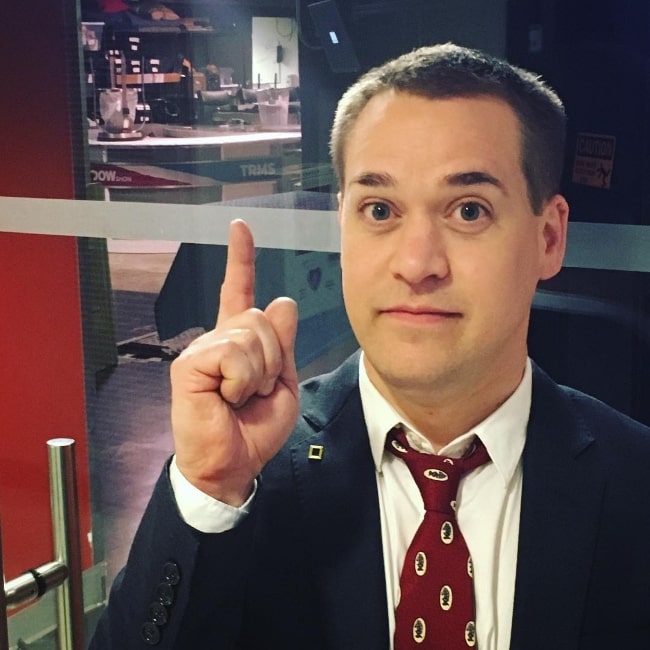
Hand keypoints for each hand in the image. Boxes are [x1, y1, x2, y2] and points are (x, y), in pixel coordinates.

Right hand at [170, 220, 298, 505]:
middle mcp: (217, 339)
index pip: (239, 291)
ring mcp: (201, 349)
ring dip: (259, 373)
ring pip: (251, 334)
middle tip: (256, 390)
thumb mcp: (282, 383)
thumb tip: (281, 301)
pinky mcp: (189, 365)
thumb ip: (283, 345)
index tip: (240, 227)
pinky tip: (227, 398)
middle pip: (261, 317)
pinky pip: (234, 354)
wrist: (233, 465)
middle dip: (273, 359)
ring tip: (240, 397)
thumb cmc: (254, 429)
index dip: (241, 259)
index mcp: (238, 342)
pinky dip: (243, 381)